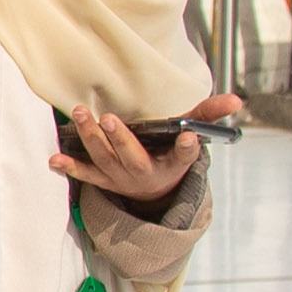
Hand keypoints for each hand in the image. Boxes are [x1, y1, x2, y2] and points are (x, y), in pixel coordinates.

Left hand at [49, 94, 241, 205]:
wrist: (155, 191)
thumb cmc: (172, 155)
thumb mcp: (194, 138)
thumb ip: (211, 116)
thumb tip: (236, 101)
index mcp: (171, 165)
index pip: (182, 155)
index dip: (187, 148)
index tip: (190, 137)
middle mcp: (144, 173)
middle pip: (132, 157)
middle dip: (120, 138)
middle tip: (109, 118)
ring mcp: (120, 178)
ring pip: (104, 159)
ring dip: (92, 139)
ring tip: (83, 115)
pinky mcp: (104, 179)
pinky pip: (86, 174)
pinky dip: (71, 168)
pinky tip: (55, 160)